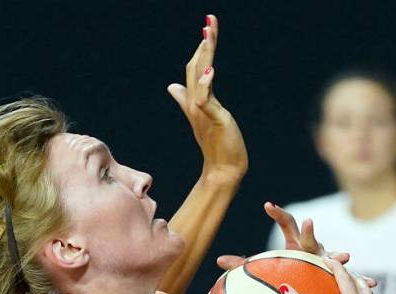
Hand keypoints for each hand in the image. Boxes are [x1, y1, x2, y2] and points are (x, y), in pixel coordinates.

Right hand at [167, 14, 246, 186]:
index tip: (208, 27)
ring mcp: (203, 111)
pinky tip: (210, 72)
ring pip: (200, 77)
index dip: (201, 47)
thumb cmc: (216, 145)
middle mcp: (196, 103)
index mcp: (195, 100)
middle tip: (210, 22)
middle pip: (196, 67)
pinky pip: (205, 100)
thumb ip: (187, 100)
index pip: (195, 67)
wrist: (223, 170)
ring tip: (208, 36)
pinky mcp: (213, 120)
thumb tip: (173, 87)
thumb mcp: (203, 116)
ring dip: (205, 56)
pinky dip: (205, 86)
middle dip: (205, 44)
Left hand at [216, 203, 362, 272]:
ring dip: (337, 255)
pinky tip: (369, 282)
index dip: (278, 213)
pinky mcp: (338, 276)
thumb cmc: (286, 272)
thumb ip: (242, 264)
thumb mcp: (263, 268)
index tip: (267, 205)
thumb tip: (217, 261)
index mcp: (294, 243)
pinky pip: (349, 278)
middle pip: (310, 237)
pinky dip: (359, 279)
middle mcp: (313, 248)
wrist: (310, 281)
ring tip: (343, 256)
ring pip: (333, 256)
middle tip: (308, 223)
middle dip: (310, 231)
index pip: (286, 223)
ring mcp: (327, 261)